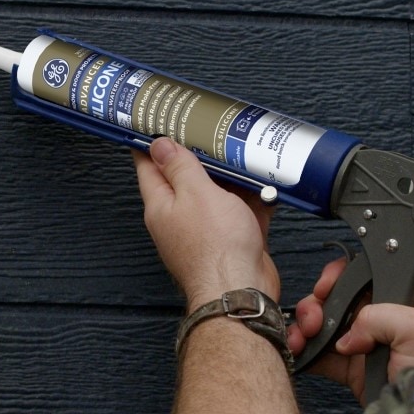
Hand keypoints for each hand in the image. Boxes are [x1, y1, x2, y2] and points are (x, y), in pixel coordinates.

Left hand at [132, 137, 279, 310]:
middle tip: (211, 131)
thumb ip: (180, 167)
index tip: (156, 123)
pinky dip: (254, 199)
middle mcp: (181, 218)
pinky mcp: (233, 240)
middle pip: (187, 178)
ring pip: (218, 194)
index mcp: (162, 205)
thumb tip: (159, 146)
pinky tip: (266, 186)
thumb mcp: (195, 193)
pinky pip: (242, 212)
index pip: (148, 166)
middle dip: (201, 155)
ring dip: (233, 177)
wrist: (242, 291)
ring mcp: (208, 230)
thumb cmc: (214, 249)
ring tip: (245, 154)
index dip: (151, 143)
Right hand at [287, 257, 413, 405]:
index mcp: (404, 297)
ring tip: (301, 337)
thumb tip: (349, 334)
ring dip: (308, 327)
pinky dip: (308, 351)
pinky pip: (323, 354)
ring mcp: (367, 342)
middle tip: (313, 319)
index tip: (326, 287)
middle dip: (318, 305)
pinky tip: (300, 350)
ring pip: (326, 325)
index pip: (365, 274)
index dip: (340, 277)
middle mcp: (384, 317)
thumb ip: (378, 315)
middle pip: (339, 299)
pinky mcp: (354, 368)